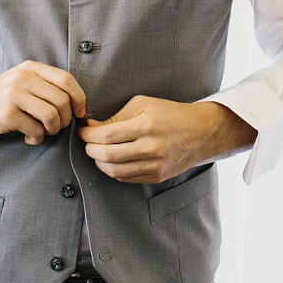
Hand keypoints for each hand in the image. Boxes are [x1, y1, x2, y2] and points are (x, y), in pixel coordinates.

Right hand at [0, 61, 86, 145]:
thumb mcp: (20, 81)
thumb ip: (44, 85)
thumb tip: (76, 104)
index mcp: (30, 68)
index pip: (67, 80)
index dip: (79, 98)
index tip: (78, 112)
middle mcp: (23, 77)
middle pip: (62, 100)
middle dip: (65, 120)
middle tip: (55, 128)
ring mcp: (14, 95)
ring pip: (52, 115)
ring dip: (53, 130)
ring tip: (43, 133)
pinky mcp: (6, 114)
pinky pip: (36, 130)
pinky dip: (37, 138)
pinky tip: (29, 138)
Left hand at [78, 97, 256, 182]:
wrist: (201, 132)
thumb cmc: (170, 113)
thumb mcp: (143, 104)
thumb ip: (116, 116)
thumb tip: (92, 127)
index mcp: (146, 125)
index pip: (106, 136)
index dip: (87, 135)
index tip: (82, 131)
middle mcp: (151, 148)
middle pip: (107, 155)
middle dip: (89, 149)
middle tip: (86, 143)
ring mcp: (155, 165)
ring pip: (114, 171)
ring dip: (99, 162)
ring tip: (97, 152)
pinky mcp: (157, 176)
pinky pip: (126, 178)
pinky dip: (113, 170)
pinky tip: (112, 160)